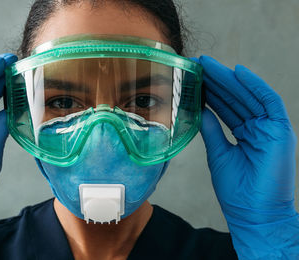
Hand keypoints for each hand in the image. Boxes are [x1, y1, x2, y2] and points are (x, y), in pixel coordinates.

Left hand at [196, 56, 296, 224]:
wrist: (253, 214)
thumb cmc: (236, 190)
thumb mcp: (218, 154)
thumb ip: (211, 130)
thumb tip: (200, 109)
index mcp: (246, 134)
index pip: (226, 107)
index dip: (210, 91)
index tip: (194, 77)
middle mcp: (259, 128)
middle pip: (236, 98)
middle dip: (217, 80)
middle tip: (198, 63)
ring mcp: (271, 129)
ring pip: (249, 97)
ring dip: (230, 79)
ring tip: (209, 64)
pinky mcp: (281, 131)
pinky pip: (269, 102)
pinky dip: (255, 86)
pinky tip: (238, 72)